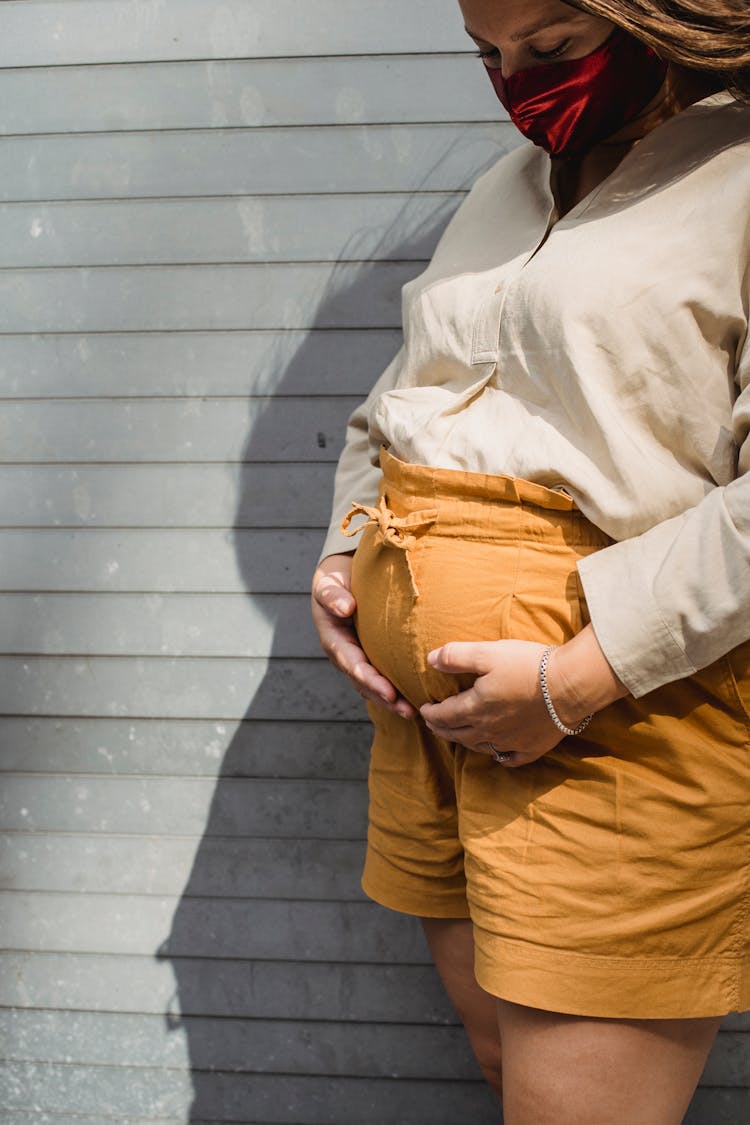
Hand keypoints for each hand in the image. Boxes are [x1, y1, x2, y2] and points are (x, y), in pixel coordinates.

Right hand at [311, 553, 415, 718]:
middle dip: (385, 699)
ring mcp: (358, 660)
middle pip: (364, 684)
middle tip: (408, 711)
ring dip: (393, 702)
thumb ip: (331, 595)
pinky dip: (398, 690)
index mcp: (334, 641)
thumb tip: (345, 608)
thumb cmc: (335, 582)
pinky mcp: (371, 659)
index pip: (352, 665)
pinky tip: (417, 698)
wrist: (340, 582)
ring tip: (415, 712)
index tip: (389, 693)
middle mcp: (345, 656)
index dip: (370, 680)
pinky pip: (384, 678)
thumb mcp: (327, 584)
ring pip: (374, 687)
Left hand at [420, 625, 626, 766]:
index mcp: (475, 708)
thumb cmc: (528, 666)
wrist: (570, 686)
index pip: (444, 715)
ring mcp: (511, 742)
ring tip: (459, 736)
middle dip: (442, 729)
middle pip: (458, 734)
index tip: (423, 710)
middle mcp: (489, 730)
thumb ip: (456, 656)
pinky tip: (498, 753)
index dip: (431, 713)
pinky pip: (510, 759)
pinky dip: (500, 757)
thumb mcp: (488, 653)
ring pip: (480, 747)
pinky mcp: (532, 748)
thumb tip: (430, 660)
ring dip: (465, 742)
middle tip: (434, 725)